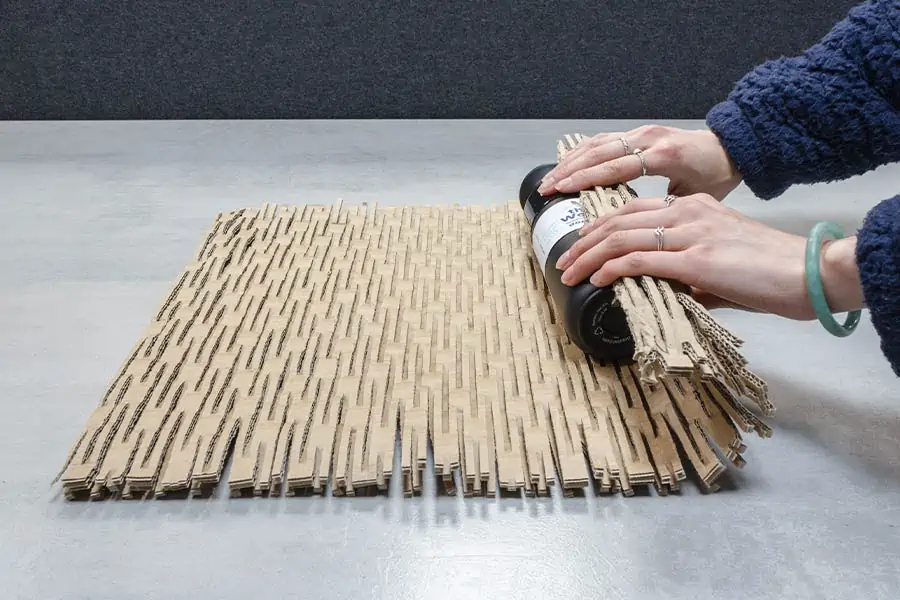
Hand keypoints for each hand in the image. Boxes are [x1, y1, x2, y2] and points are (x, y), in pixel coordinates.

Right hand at [537, 125, 742, 200]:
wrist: (733, 148)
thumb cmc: (716, 177)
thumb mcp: (694, 199)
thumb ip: (663, 212)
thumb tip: (638, 240)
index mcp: (663, 155)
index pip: (614, 166)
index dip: (584, 180)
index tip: (560, 192)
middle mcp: (649, 139)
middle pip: (597, 153)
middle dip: (567, 172)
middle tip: (545, 190)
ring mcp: (642, 132)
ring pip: (597, 143)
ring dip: (570, 162)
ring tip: (549, 180)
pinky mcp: (639, 132)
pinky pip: (604, 139)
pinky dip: (582, 151)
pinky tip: (567, 164)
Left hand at [553, 193, 864, 319]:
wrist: (810, 274)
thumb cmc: (771, 273)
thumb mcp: (720, 268)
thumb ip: (687, 275)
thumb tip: (662, 292)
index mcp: (694, 208)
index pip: (633, 211)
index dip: (600, 226)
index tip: (579, 244)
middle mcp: (688, 213)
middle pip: (619, 220)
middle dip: (584, 240)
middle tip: (563, 259)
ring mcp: (691, 233)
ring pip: (621, 237)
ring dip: (588, 255)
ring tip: (569, 272)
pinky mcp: (696, 259)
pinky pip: (640, 260)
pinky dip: (611, 268)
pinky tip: (596, 278)